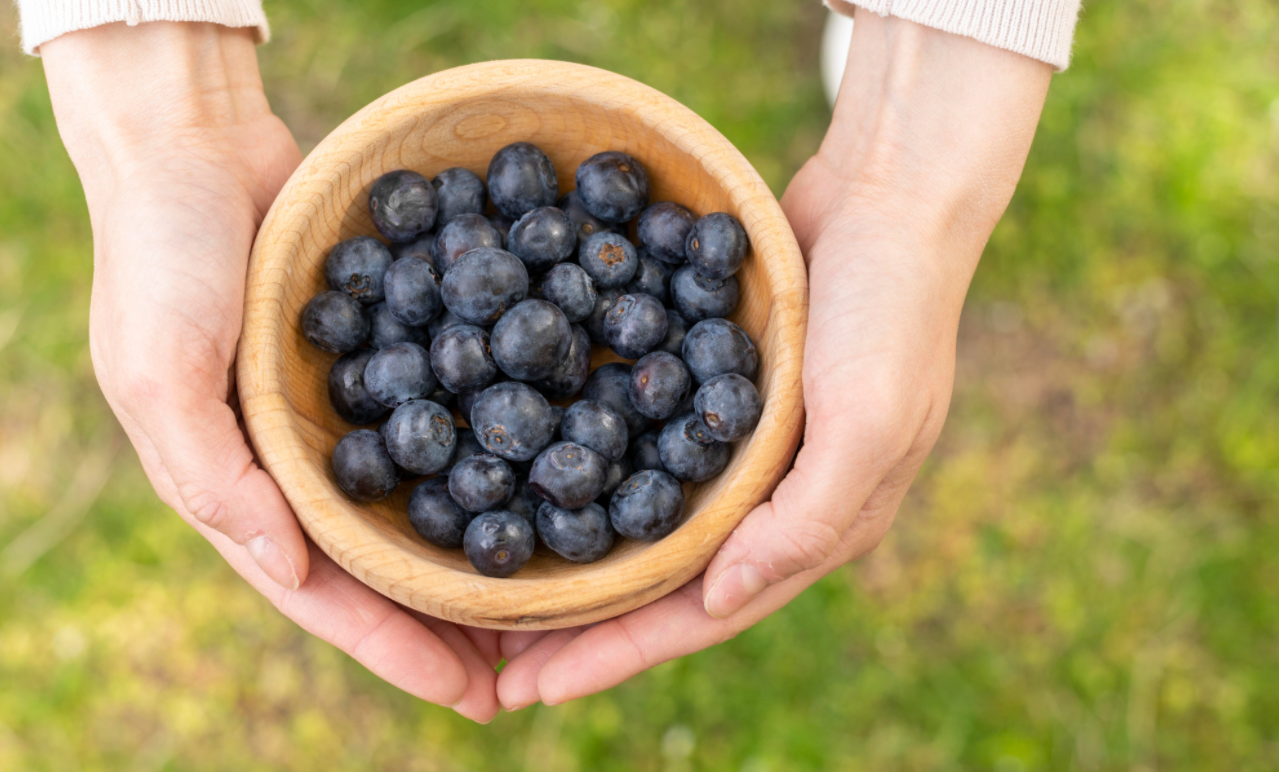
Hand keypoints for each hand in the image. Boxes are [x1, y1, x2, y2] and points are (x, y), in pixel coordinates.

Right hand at [42, 22, 499, 721]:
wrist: (194, 145)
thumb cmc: (159, 254)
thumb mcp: (158, 368)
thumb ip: (210, 473)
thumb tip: (288, 569)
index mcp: (245, 485)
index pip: (327, 592)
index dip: (397, 649)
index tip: (474, 695)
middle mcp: (302, 462)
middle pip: (390, 564)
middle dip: (455, 623)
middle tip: (537, 669)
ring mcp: (349, 411)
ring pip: (428, 501)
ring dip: (484, 551)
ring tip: (557, 599)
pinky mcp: (386, 353)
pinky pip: (447, 414)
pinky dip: (493, 447)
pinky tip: (553, 470)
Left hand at [494, 12, 1052, 707]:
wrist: (890, 195)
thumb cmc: (890, 311)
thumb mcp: (866, 421)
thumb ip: (803, 520)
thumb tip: (719, 602)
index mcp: (814, 524)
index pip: (703, 612)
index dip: (620, 653)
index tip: (535, 687)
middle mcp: (773, 498)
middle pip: (664, 582)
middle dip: (584, 626)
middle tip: (494, 659)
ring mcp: (743, 448)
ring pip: (646, 523)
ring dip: (579, 560)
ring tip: (502, 590)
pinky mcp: (716, 393)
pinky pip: (645, 448)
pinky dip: (593, 473)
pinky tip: (536, 475)